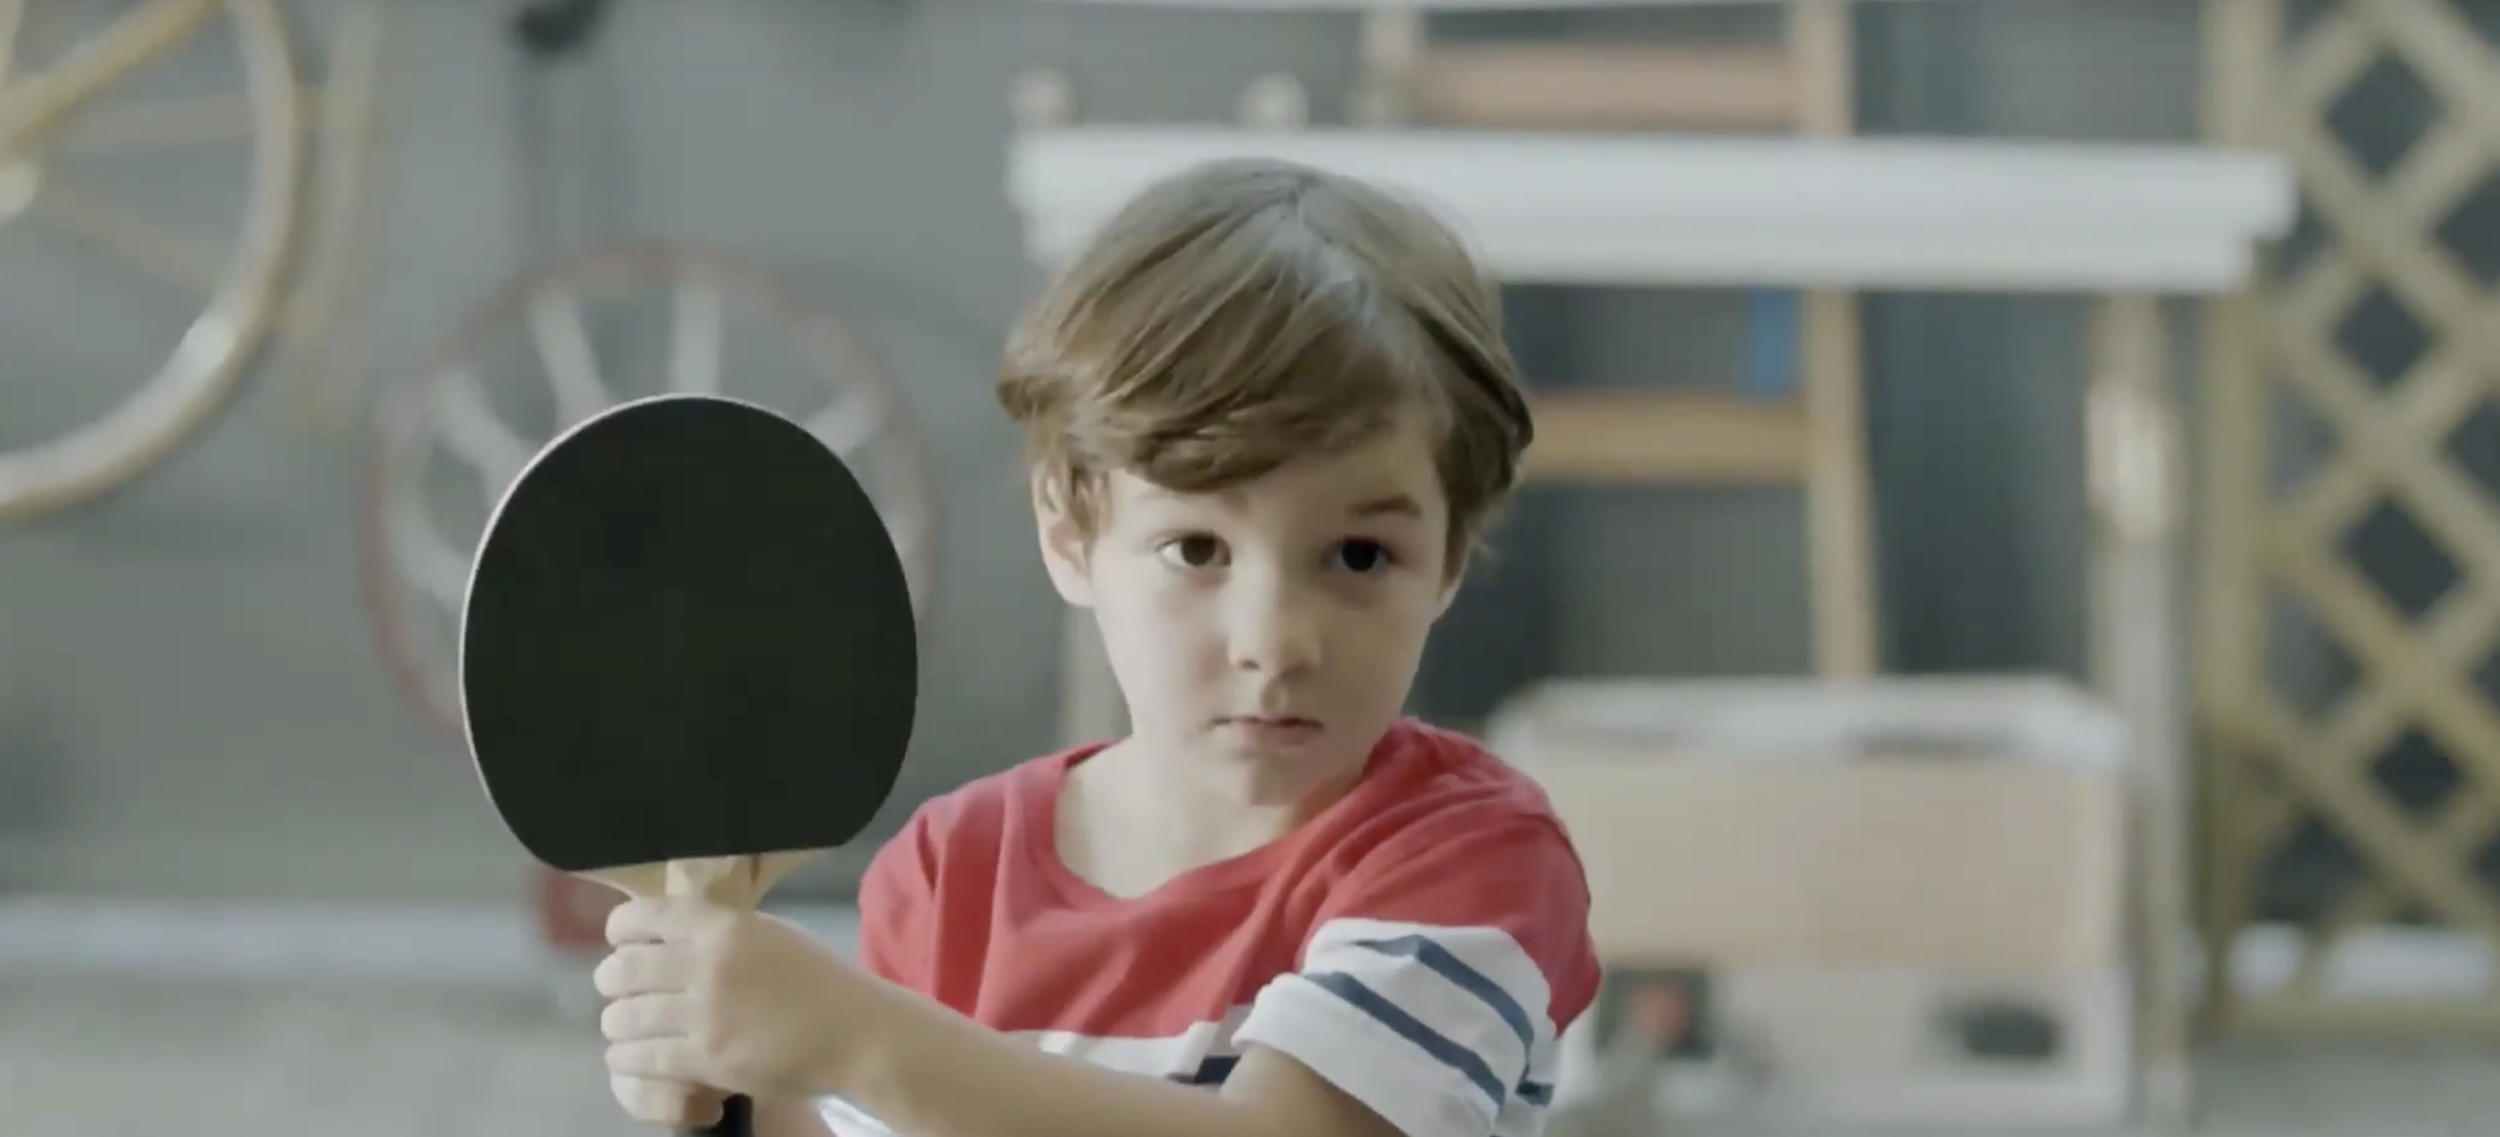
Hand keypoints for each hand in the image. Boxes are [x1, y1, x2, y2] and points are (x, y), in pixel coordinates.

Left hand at [595, 897, 864, 1119]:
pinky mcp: (707, 1059)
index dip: (620, 929)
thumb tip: (668, 936)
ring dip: (618, 1023)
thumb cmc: (819, 981)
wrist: (857, 1033)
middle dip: (612, 982)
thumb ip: (720, 933)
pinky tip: (635, 1054)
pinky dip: (629, 1057)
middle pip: (622, 970)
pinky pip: (643, 1057)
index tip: (620, 941)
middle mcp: (708, 964)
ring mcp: (705, 1014)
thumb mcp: (769, 935)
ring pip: (624, 1018)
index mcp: (725, 925)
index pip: (643, 917)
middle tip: (619, 990)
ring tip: (628, 1027)